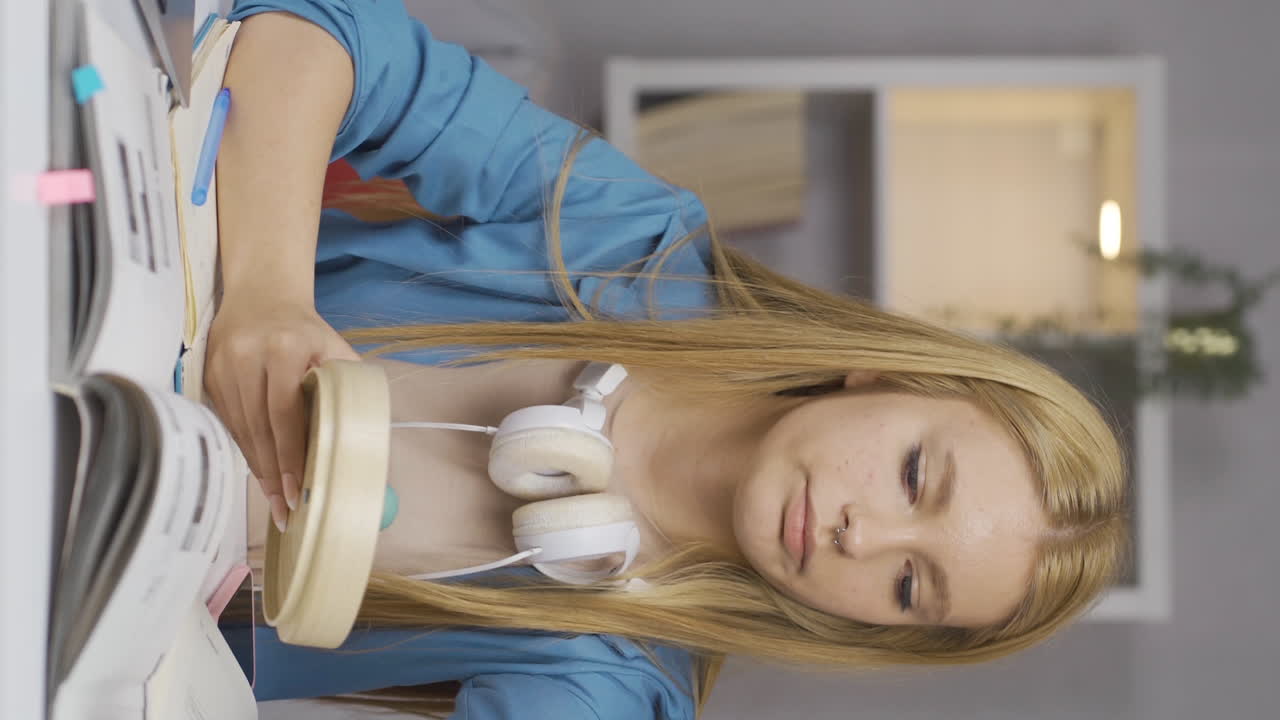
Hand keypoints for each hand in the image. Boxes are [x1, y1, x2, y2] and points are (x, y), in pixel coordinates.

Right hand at [204, 290, 359, 531]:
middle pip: (259, 427)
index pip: (284, 412)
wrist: (262, 296)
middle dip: (273, 473)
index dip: (290, 454)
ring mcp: (221, 366)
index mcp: (282, 348)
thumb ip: (349, 382)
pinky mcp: (207, 375)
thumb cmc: (306, 331)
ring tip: (275, 500)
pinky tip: (259, 471)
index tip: (298, 488)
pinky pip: (227, 422)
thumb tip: (367, 431)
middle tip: (287, 509)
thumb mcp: (334, 346)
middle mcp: (246, 356)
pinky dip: (245, 449)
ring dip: (258, 468)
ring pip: (240, 429)